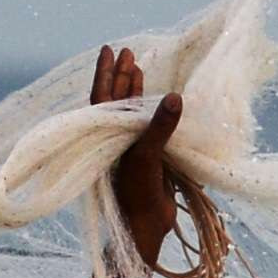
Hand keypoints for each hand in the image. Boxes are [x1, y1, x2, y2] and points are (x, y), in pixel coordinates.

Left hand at [90, 43, 185, 267]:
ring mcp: (129, 148)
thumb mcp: (147, 156)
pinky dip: (151, 110)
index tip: (110, 50)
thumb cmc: (136, 193)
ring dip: (134, 91)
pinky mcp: (147, 158)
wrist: (144, 227)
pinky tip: (159, 99)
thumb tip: (175, 96)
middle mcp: (114, 139)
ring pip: (130, 112)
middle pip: (115, 100)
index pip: (102, 97)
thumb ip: (159, 126)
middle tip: (127, 52)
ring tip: (138, 67)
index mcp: (106, 136)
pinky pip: (147, 126)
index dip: (106, 73)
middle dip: (121, 76)